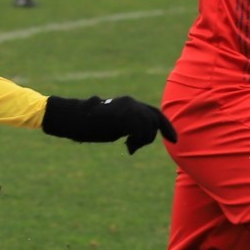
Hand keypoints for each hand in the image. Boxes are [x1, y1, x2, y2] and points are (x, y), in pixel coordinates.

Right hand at [41, 96, 178, 153]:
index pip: (153, 113)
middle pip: (154, 120)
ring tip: (129, 145)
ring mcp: (128, 108)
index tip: (174, 140)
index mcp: (129, 104)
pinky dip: (137, 141)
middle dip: (156, 135)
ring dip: (142, 140)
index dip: (165, 126)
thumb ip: (128, 127)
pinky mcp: (123, 116)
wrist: (74, 118)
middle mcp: (131, 103)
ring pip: (149, 127)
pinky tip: (127, 146)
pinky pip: (141, 131)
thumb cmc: (89, 124)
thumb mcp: (113, 126)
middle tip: (146, 146)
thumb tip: (138, 136)